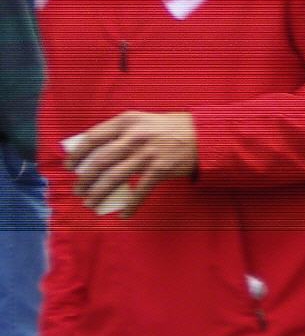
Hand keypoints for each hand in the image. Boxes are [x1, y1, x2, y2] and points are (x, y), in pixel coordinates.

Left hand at [65, 112, 197, 214]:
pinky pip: (140, 190)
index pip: (93, 138)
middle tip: (78, 190)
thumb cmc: (170, 128)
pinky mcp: (161, 169)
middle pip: (100, 161)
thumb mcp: (143, 121)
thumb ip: (120, 132)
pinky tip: (124, 214)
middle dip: (85, 179)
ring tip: (91, 202)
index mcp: (127, 121)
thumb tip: (94, 152)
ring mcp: (148, 153)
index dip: (78, 154)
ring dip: (100, 192)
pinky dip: (131, 205)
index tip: (69, 166)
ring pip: (114, 177)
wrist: (205, 134)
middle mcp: (135, 136)